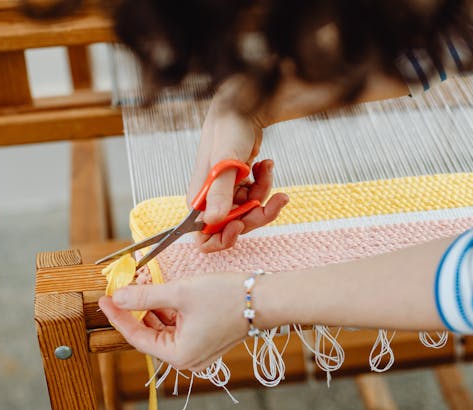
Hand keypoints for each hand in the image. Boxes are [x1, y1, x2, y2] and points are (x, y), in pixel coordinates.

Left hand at [99, 273, 251, 370]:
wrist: (264, 299)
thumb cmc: (227, 297)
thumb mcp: (180, 293)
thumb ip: (145, 297)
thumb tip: (118, 297)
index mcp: (178, 355)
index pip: (137, 336)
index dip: (118, 316)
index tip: (105, 299)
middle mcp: (186, 359)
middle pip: (149, 334)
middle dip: (135, 311)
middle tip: (121, 289)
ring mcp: (196, 351)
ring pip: (162, 330)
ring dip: (151, 310)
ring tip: (141, 288)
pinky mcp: (204, 341)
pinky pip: (177, 328)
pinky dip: (167, 312)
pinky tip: (161, 295)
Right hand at [189, 85, 288, 252]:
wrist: (244, 107)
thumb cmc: (229, 129)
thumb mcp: (226, 161)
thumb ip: (219, 192)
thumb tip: (211, 222)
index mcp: (198, 199)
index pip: (203, 238)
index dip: (222, 239)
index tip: (240, 226)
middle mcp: (210, 200)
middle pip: (233, 228)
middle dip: (255, 215)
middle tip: (274, 200)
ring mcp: (226, 194)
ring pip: (249, 214)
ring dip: (263, 194)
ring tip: (266, 169)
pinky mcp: (240, 186)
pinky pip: (256, 199)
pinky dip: (264, 184)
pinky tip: (264, 164)